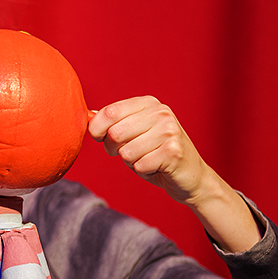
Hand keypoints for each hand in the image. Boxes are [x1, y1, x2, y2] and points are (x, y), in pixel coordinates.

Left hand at [87, 96, 207, 204]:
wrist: (190, 175)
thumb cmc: (154, 153)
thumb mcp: (132, 132)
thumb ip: (111, 123)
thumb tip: (87, 116)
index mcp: (148, 103)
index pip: (109, 112)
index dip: (96, 130)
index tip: (99, 138)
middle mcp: (161, 113)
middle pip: (114, 134)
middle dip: (114, 149)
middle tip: (129, 152)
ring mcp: (169, 131)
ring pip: (126, 152)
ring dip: (131, 162)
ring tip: (147, 158)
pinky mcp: (174, 152)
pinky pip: (139, 166)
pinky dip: (143, 171)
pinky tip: (157, 167)